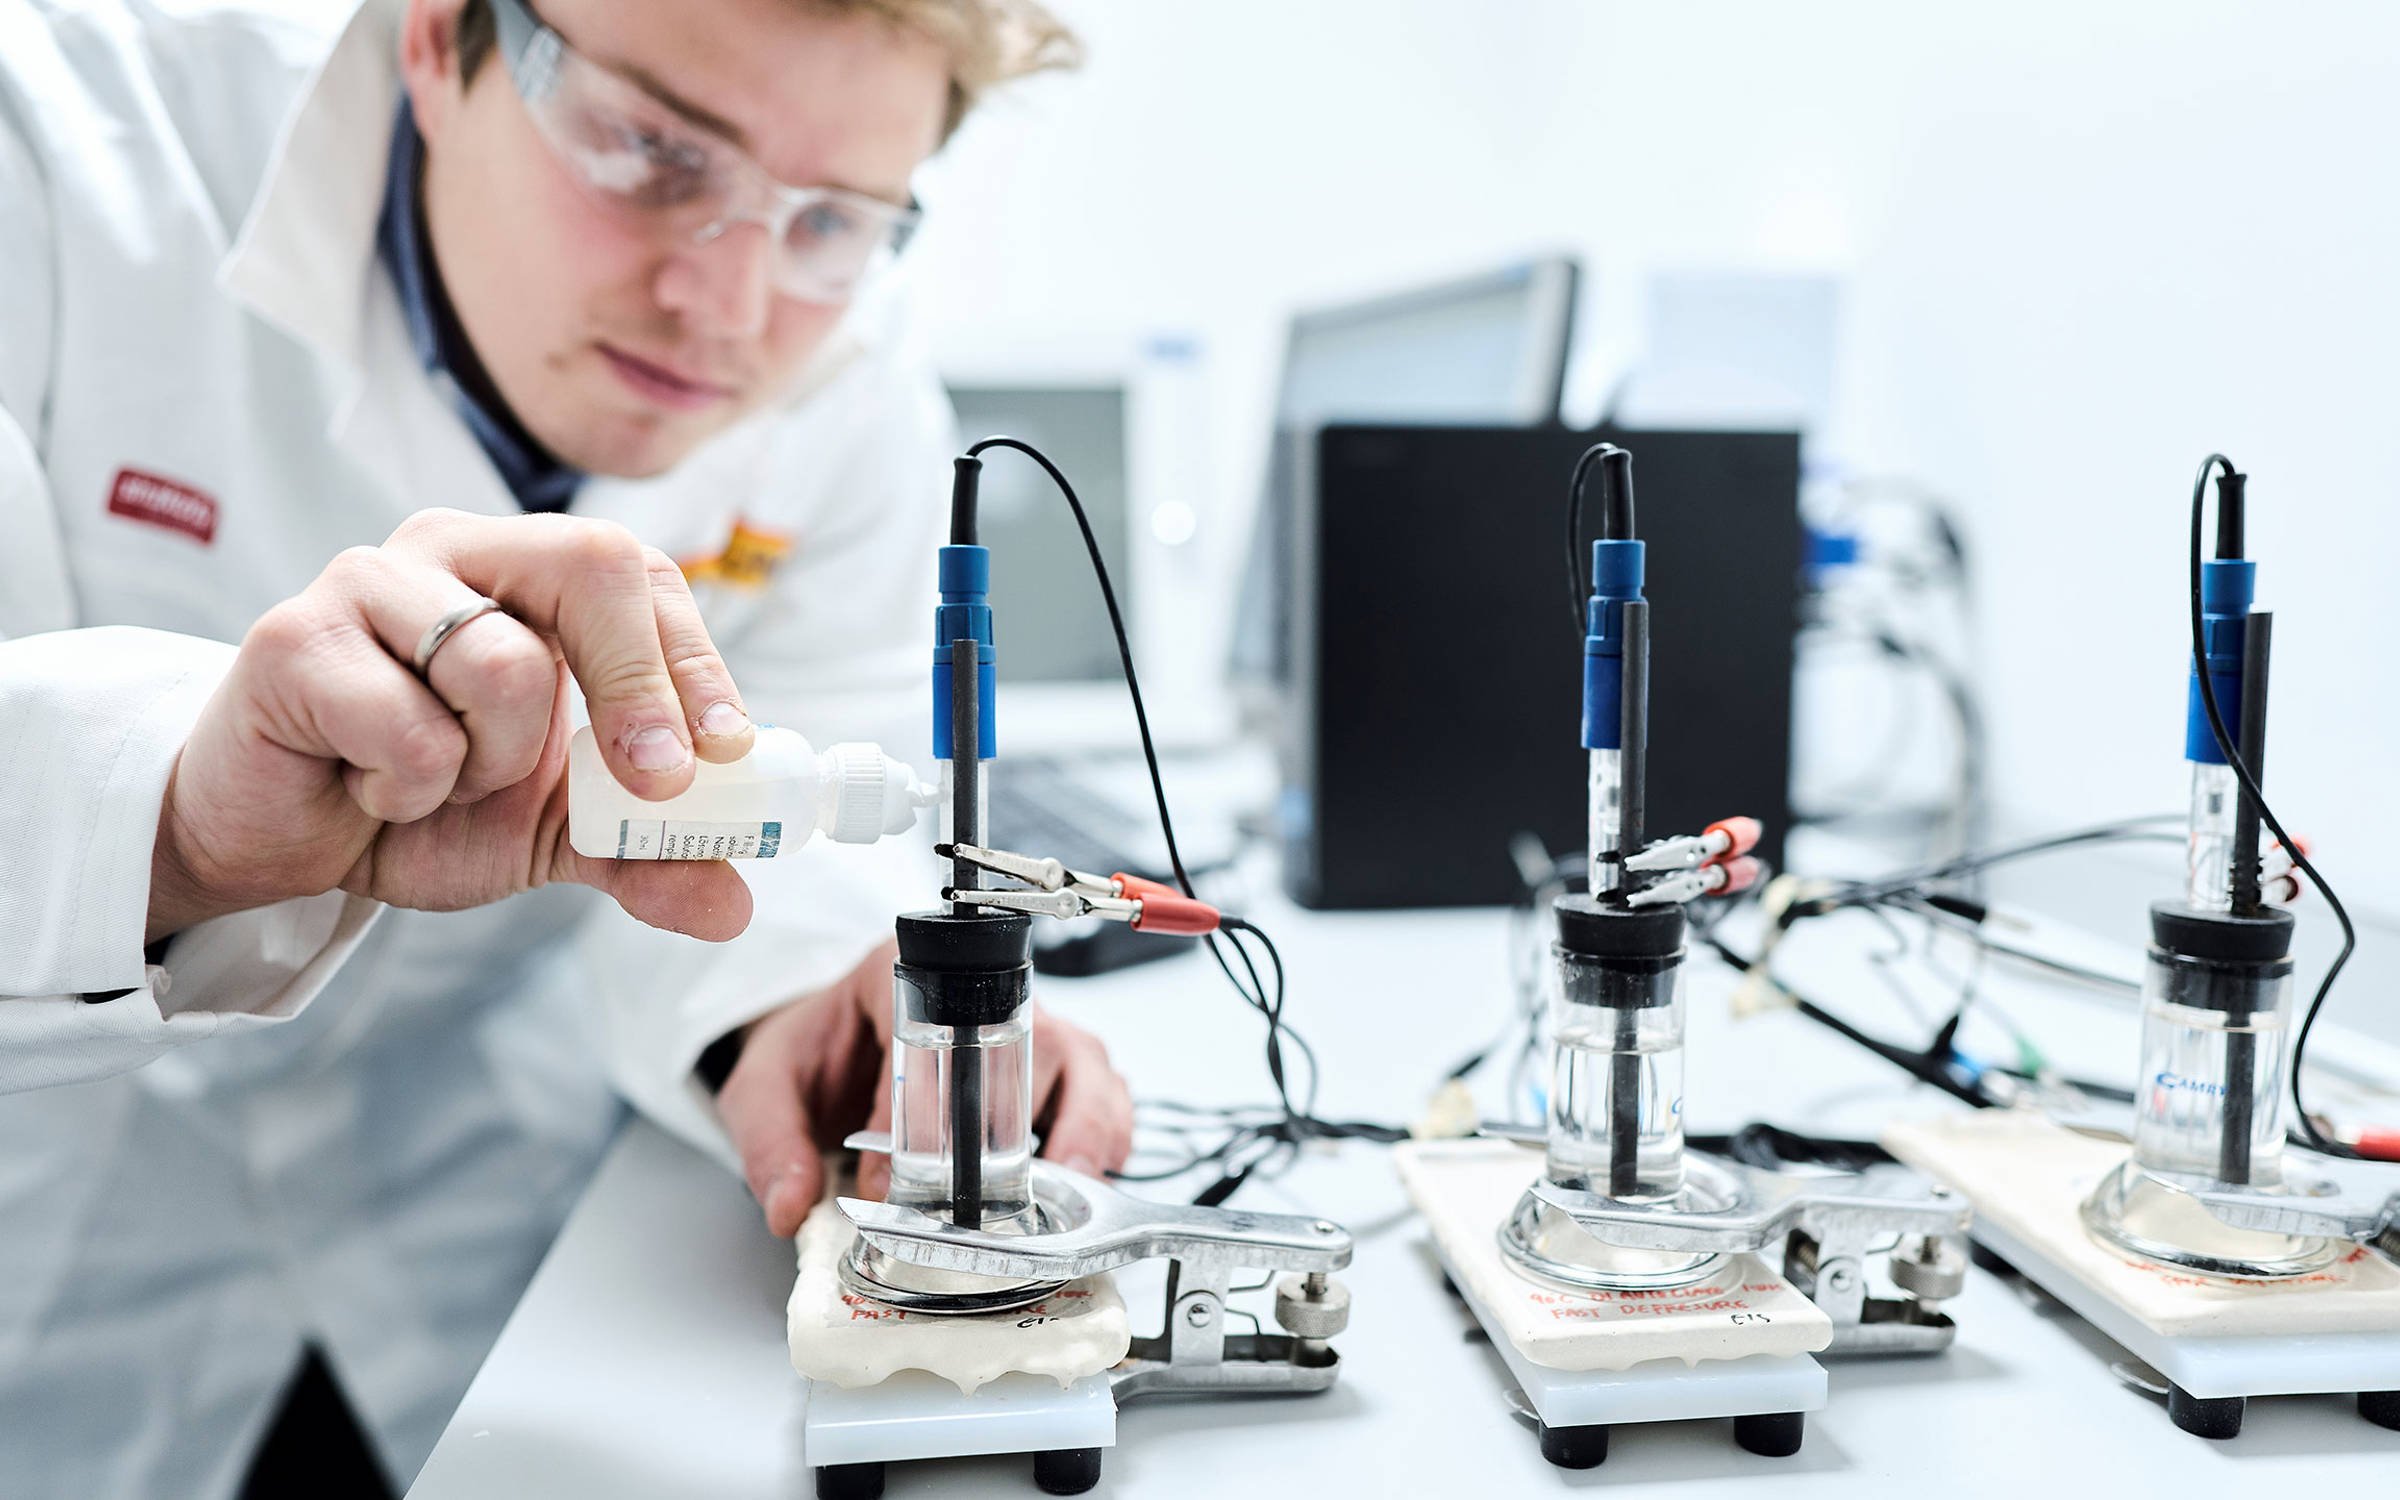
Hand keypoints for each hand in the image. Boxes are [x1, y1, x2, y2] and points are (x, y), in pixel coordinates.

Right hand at [149, 509, 759, 943]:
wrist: (281, 839)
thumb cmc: (418, 799)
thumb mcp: (552, 833)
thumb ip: (643, 854)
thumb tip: (733, 906)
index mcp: (525, 569)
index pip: (642, 574)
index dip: (694, 661)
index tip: (728, 752)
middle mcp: (454, 550)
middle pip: (593, 567)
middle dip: (637, 689)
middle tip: (645, 781)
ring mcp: (368, 580)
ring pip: (506, 666)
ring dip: (494, 764)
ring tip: (436, 779)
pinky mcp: (293, 638)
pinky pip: (409, 728)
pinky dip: (409, 789)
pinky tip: (367, 786)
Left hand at [718, 940, 1135, 1237]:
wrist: (834, 1050)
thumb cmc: (815, 1054)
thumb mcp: (763, 1087)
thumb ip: (768, 1142)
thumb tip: (791, 1203)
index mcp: (898, 975)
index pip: (929, 1034)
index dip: (916, 1113)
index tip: (893, 1179)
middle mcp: (978, 993)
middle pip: (1032, 1040)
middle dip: (1023, 1124)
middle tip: (996, 1197)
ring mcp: (1027, 1028)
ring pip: (1084, 1063)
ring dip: (1084, 1131)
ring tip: (1065, 1190)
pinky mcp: (1055, 1068)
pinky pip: (1105, 1093)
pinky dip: (1105, 1138)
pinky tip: (1085, 1184)